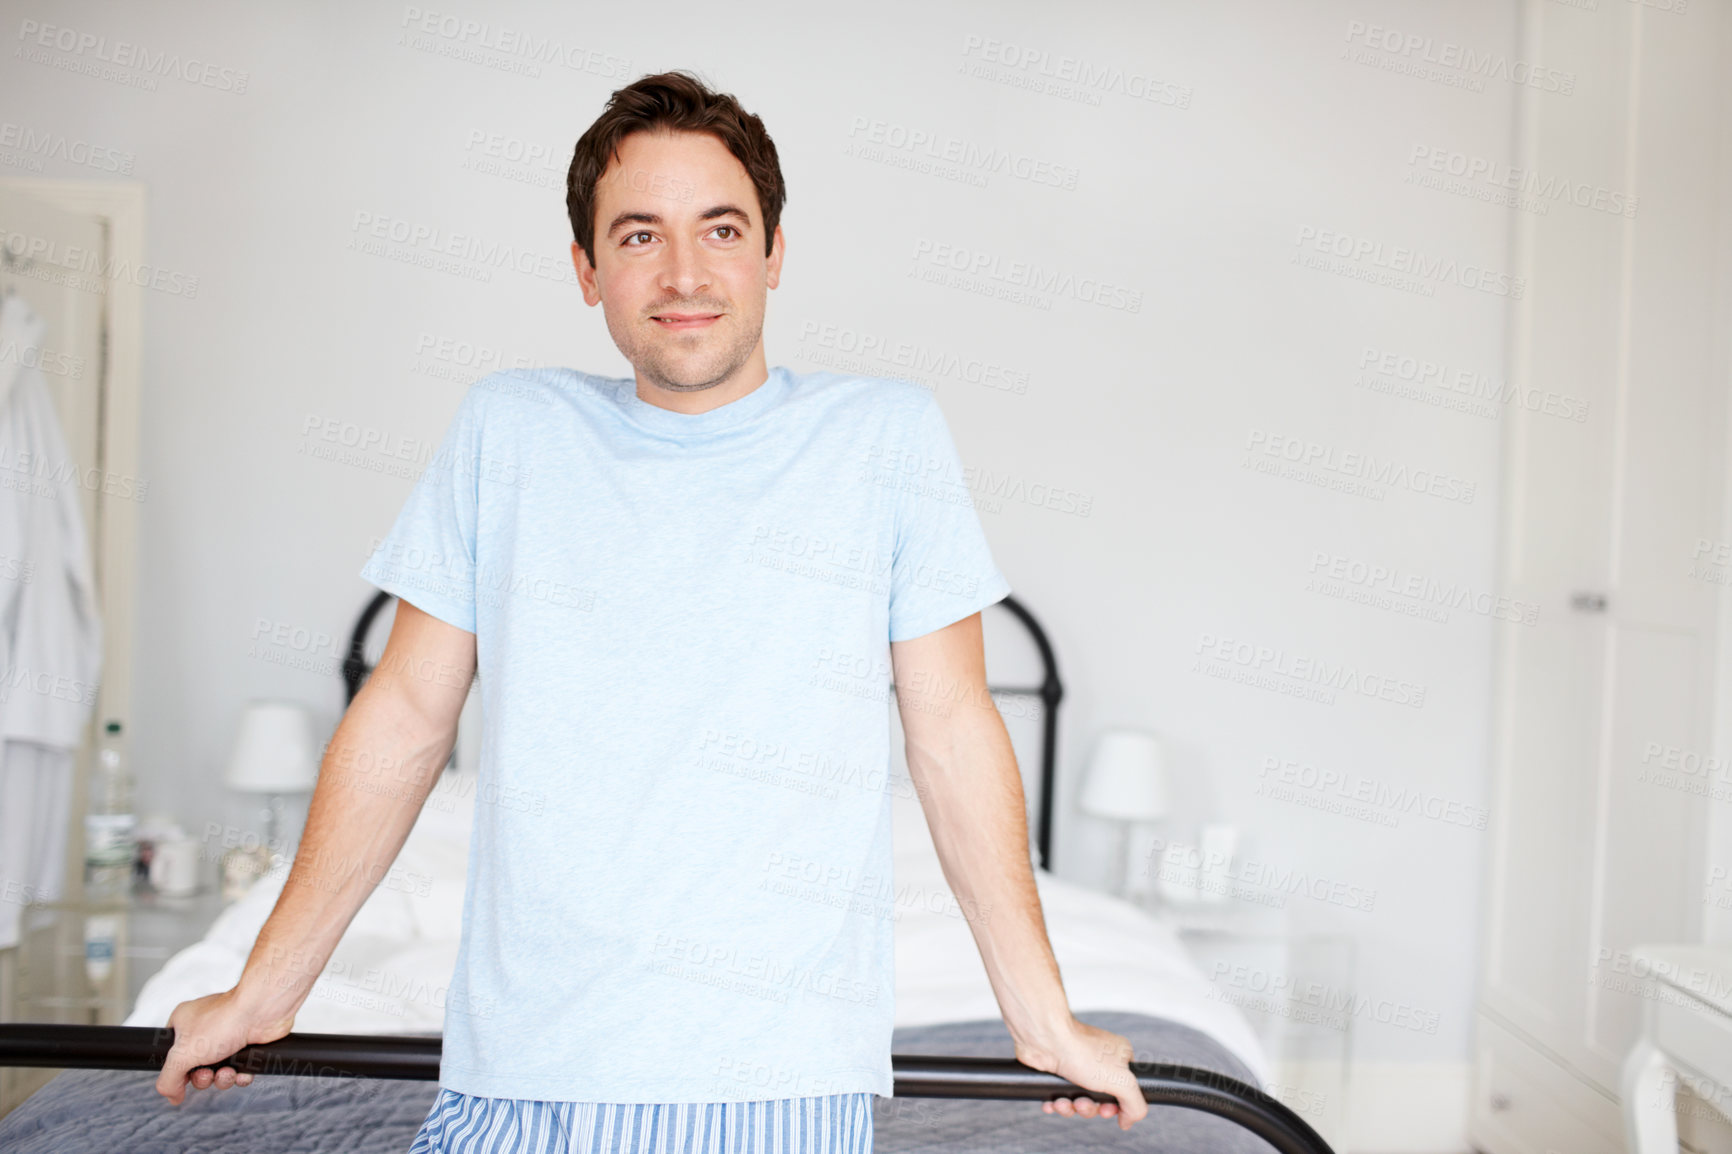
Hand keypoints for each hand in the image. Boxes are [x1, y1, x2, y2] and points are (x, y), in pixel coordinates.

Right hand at [155, 987, 294, 1105]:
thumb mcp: (183, 1054)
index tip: (182, 1075)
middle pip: (195, 1068)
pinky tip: (242, 1072)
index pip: (170, 1053)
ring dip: (222, 1079)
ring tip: (227, 1071)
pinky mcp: (247, 1045)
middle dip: (202, 1078)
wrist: (264, 1011)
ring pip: (218, 1071)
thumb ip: (168, 1079)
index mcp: (184, 1023)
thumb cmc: (225, 1020)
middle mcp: (205, 1029)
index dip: (176, 1069)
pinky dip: (240, 1076)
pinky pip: (239, 1070)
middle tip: (207, 1073)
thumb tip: (172, 1096)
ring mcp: (227, 1037)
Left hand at [1013, 1017, 1148, 1130]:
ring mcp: (1076, 1066)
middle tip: (1081, 1103)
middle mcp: (1098, 1061)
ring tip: (1063, 1102)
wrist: (1044, 1038)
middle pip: (1099, 1100)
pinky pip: (1060, 1096)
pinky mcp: (1057, 1071)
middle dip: (1089, 1108)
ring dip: (1070, 1108)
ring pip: (1078, 1100)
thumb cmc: (1082, 1051)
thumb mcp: (1122, 1081)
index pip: (1125, 1091)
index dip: (1115, 1106)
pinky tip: (1052, 1102)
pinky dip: (1056, 1103)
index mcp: (1118, 1059)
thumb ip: (1135, 1105)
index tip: (1105, 1109)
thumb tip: (1127, 1121)